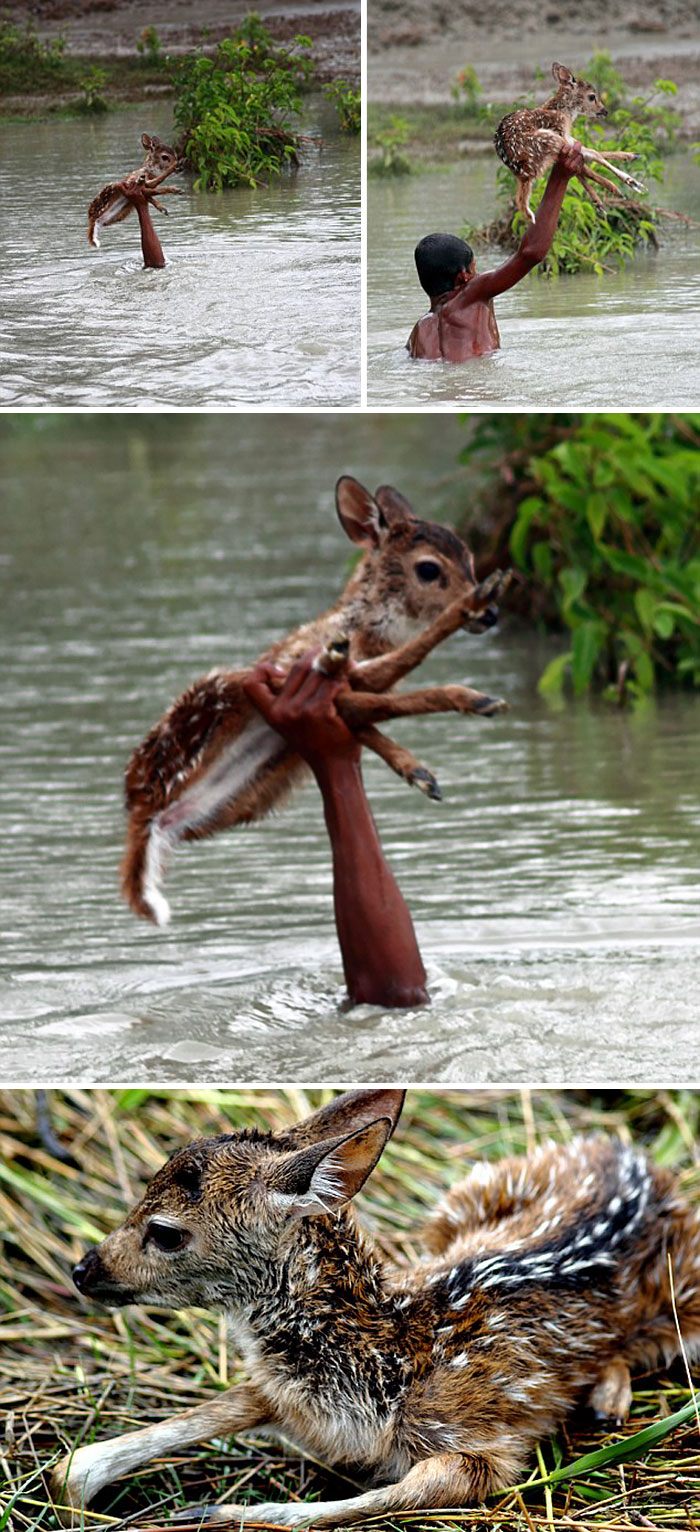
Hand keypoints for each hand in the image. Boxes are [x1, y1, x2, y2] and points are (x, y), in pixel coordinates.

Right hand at [243, 652, 360, 771]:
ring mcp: (300, 711)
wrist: (336, 768)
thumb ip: (296, 695)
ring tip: (349, 671)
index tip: (280, 671)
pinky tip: (351, 690)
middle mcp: (283, 711)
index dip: (262, 670)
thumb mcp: (296, 721)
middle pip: (300, 666)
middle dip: (320, 656)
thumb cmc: (321, 741)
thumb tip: (316, 656)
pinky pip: (335, 683)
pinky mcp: (320, 712)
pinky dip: (346, 682)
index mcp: (272, 713)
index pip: (251, 685)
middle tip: (336, 653)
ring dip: (339, 669)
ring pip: (321, 672)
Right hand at [556, 140, 584, 179]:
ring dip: (579, 154)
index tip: (568, 145)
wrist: (558, 180)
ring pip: (580, 156)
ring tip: (576, 154)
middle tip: (578, 143)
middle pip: (576, 151)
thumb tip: (572, 141)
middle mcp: (566, 164)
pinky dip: (581, 160)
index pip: (565, 150)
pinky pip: (582, 162)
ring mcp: (572, 168)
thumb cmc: (558, 166)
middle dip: (578, 146)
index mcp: (560, 160)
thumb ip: (563, 151)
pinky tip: (577, 161)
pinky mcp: (577, 171)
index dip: (568, 146)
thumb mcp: (557, 158)